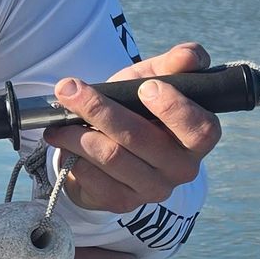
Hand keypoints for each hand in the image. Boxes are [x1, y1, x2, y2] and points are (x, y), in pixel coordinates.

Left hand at [44, 40, 221, 213]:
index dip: (174, 108)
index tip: (145, 87)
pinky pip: (93, 178)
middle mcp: (181, 168)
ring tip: (57, 120)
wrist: (110, 145)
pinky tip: (64, 143)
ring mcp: (153, 189)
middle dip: (99, 109)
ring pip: (110, 157)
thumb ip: (174, 65)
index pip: (201, 129)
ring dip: (75, 133)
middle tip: (68, 89)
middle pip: (139, 138)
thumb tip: (190, 56)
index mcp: (198, 138)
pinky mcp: (123, 202)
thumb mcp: (153, 79)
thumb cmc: (137, 108)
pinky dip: (72, 156)